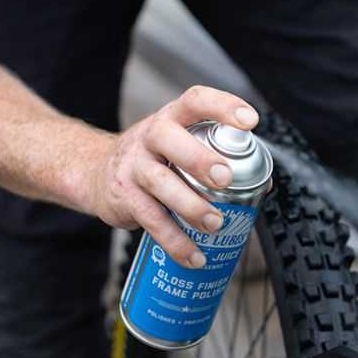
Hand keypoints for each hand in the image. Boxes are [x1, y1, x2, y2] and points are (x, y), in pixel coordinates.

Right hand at [91, 86, 258, 267]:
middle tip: (224, 178)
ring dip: (191, 206)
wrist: (96, 172)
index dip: (223, 106)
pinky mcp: (125, 198)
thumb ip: (217, 157)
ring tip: (216, 224)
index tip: (250, 120)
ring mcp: (134, 166)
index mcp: (173, 118)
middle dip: (200, 158)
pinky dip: (175, 241)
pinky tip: (194, 256)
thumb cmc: (155, 158)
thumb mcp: (180, 146)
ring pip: (160, 183)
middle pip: (170, 139)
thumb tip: (262, 184)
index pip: (196, 101)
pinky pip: (152, 220)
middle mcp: (150, 136)